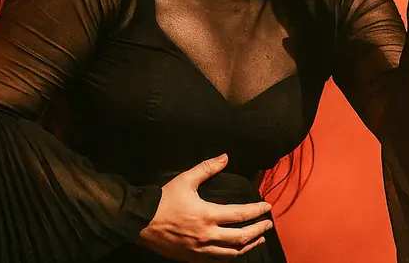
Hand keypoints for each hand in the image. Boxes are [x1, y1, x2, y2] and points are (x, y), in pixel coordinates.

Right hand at [136, 153, 272, 261]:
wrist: (141, 222)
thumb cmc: (163, 200)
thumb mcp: (185, 180)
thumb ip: (207, 168)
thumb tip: (225, 157)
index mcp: (207, 215)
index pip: (240, 214)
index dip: (257, 211)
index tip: (267, 207)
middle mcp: (207, 235)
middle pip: (241, 237)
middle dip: (258, 231)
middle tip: (268, 224)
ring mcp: (200, 250)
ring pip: (232, 253)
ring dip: (249, 245)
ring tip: (258, 239)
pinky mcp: (193, 258)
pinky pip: (217, 261)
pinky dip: (231, 256)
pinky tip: (236, 251)